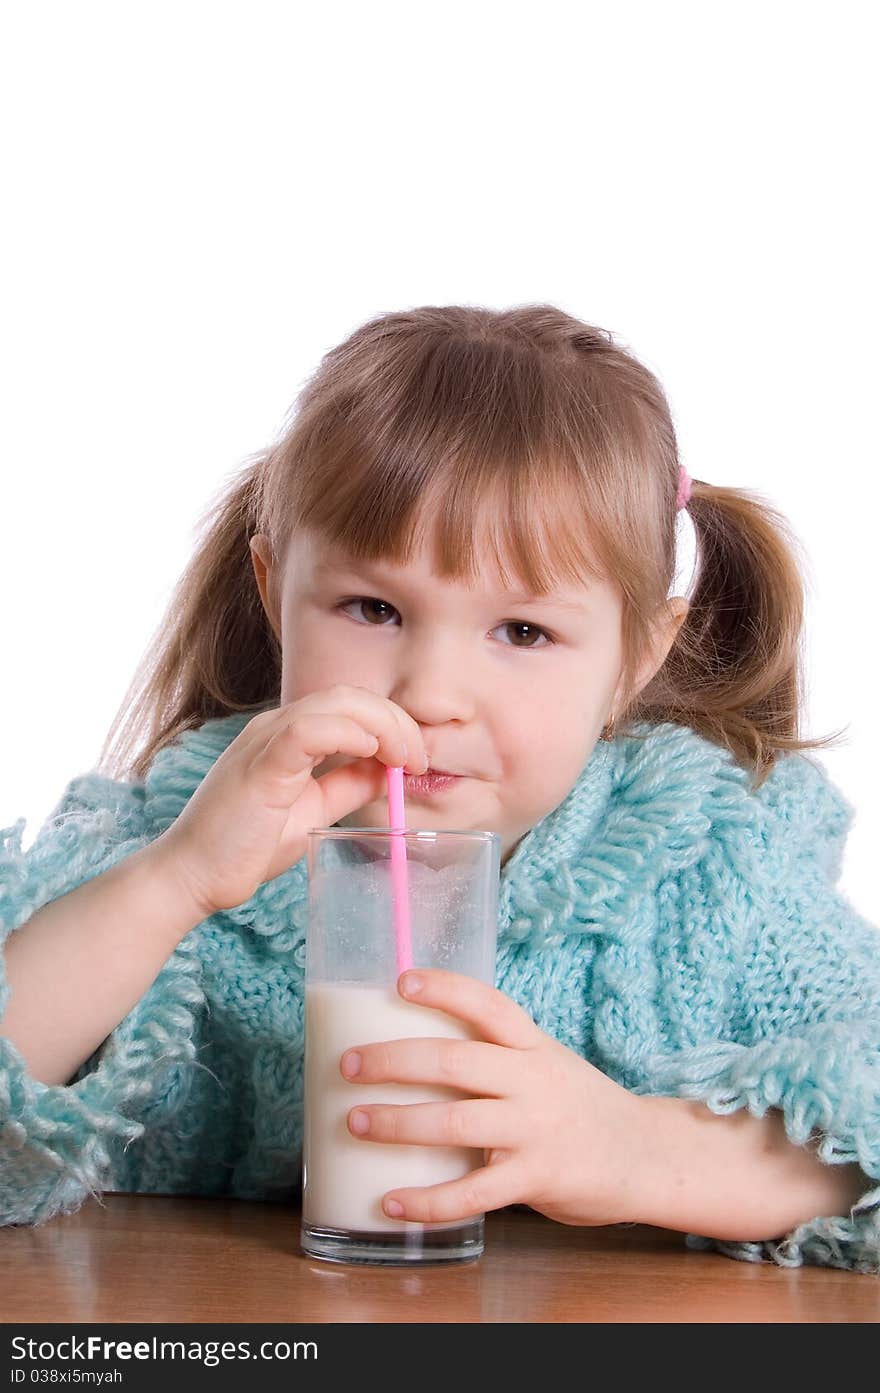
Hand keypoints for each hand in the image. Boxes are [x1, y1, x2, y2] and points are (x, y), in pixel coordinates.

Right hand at [154, 685, 428, 917]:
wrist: (192, 876)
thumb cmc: (245, 847)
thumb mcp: (312, 813)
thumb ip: (345, 787)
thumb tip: (388, 773)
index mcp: (289, 735)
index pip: (351, 706)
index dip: (393, 724)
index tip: (417, 759)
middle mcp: (276, 726)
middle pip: (351, 696)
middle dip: (396, 721)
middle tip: (420, 758)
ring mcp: (265, 740)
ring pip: (336, 703)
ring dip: (382, 724)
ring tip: (405, 757)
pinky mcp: (260, 764)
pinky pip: (307, 729)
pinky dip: (346, 732)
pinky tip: (370, 752)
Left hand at [339, 968, 648, 1227]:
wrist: (644, 1156)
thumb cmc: (577, 1106)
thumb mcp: (545, 1063)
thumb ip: (495, 1058)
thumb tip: (410, 1050)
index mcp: (533, 1045)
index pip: (489, 1005)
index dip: (446, 989)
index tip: (402, 981)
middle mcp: (533, 1080)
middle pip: (456, 1061)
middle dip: (394, 1060)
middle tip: (347, 1065)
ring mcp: (536, 1130)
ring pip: (456, 1122)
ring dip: (398, 1123)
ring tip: (355, 1123)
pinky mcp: (537, 1179)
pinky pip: (473, 1192)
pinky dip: (428, 1201)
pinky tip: (392, 1202)